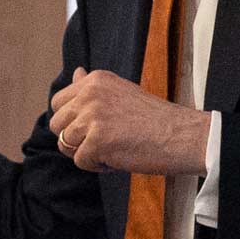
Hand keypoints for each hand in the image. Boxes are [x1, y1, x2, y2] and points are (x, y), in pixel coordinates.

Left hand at [47, 69, 210, 175]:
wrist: (182, 135)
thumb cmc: (154, 118)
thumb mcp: (120, 92)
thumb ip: (92, 87)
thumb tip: (75, 72)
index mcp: (95, 80)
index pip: (59, 102)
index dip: (73, 121)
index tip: (97, 126)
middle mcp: (90, 94)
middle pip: (56, 124)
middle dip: (74, 138)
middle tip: (103, 141)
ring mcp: (92, 116)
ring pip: (64, 144)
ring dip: (86, 152)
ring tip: (112, 149)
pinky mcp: (97, 140)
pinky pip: (80, 161)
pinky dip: (97, 166)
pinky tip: (118, 157)